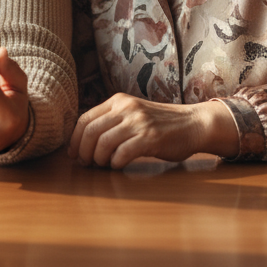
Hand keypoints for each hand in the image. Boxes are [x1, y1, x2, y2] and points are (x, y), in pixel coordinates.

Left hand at [69, 94, 238, 168]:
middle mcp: (126, 107)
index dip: (74, 139)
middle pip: (90, 131)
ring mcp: (138, 121)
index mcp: (118, 100)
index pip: (85, 118)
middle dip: (83, 151)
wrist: (192, 123)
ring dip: (98, 159)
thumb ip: (112, 120)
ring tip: (102, 166)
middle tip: (85, 164)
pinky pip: (123, 153)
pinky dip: (115, 163)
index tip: (73, 154)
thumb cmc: (160, 123)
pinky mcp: (150, 137)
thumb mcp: (133, 113)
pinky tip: (118, 166)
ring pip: (104, 142)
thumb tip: (84, 140)